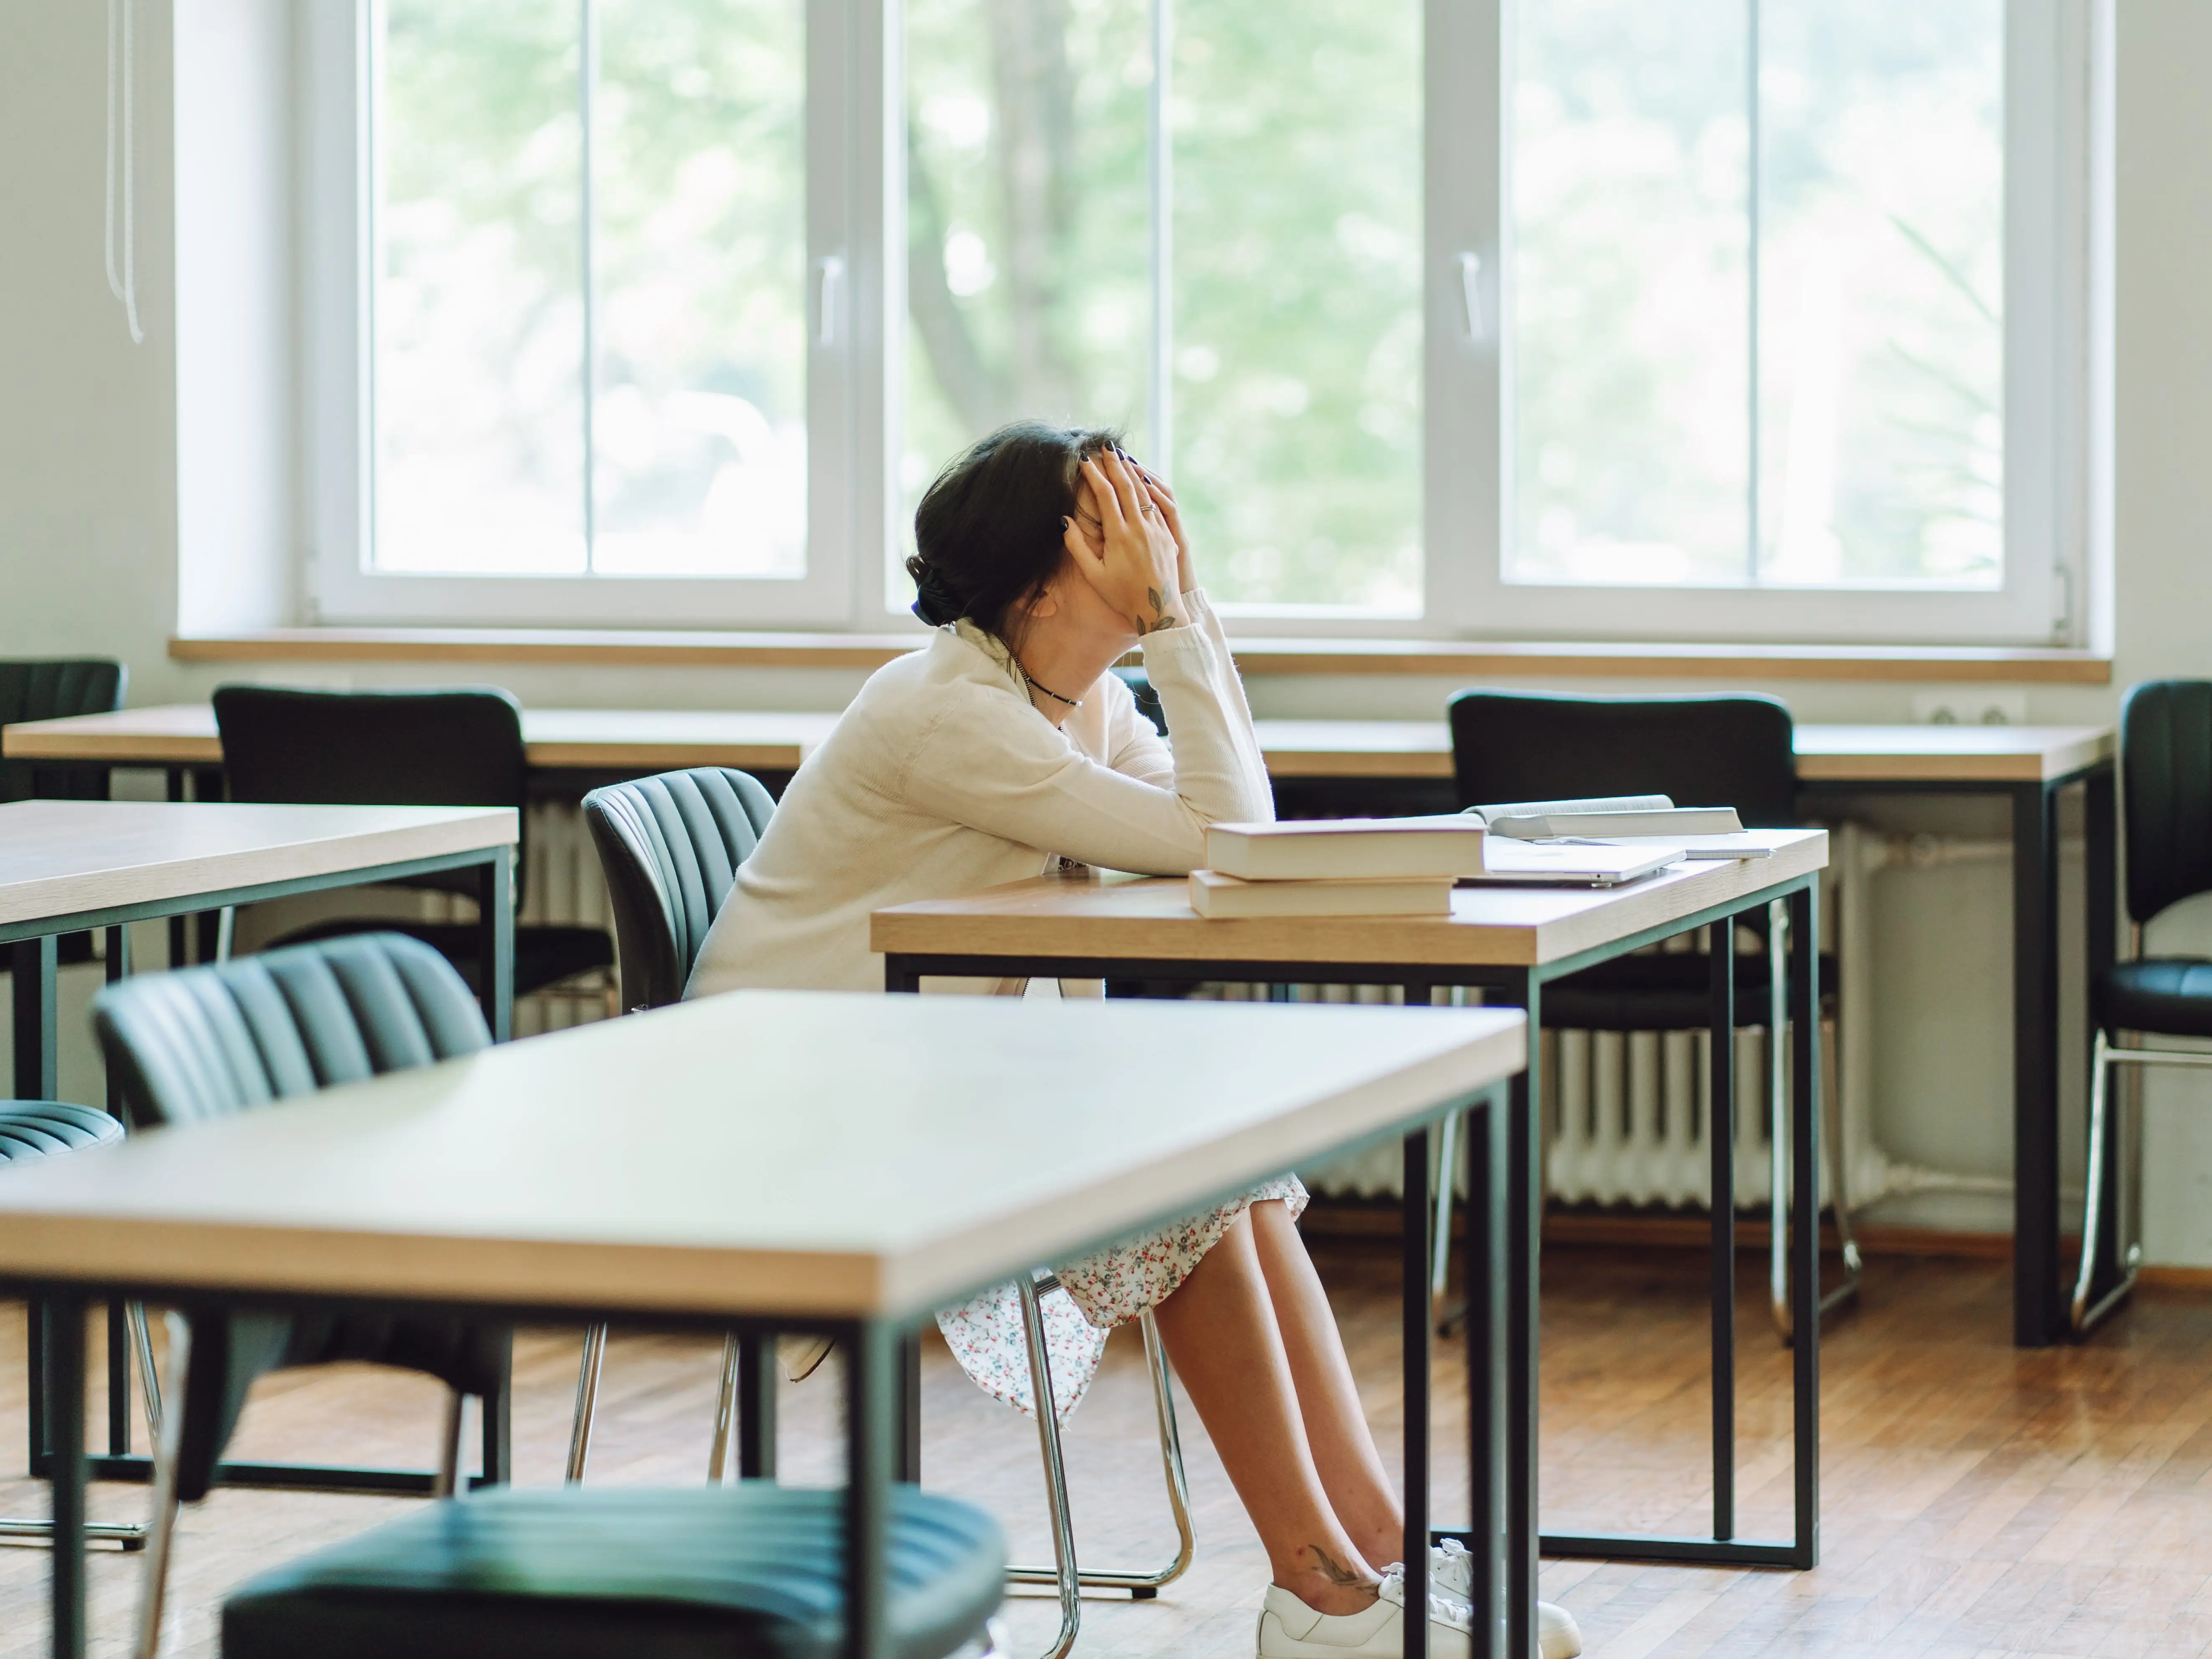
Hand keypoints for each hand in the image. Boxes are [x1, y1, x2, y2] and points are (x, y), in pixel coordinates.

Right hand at [1062, 447, 1182, 634]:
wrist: (1159, 611)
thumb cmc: (1121, 596)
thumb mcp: (1093, 575)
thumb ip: (1077, 547)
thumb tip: (1064, 520)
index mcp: (1119, 536)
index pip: (1105, 495)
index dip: (1094, 474)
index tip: (1084, 460)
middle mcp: (1140, 528)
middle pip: (1127, 486)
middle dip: (1115, 464)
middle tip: (1106, 446)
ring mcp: (1157, 530)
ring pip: (1144, 492)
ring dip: (1133, 472)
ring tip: (1123, 457)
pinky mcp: (1168, 535)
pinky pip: (1157, 504)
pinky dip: (1148, 488)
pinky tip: (1142, 481)